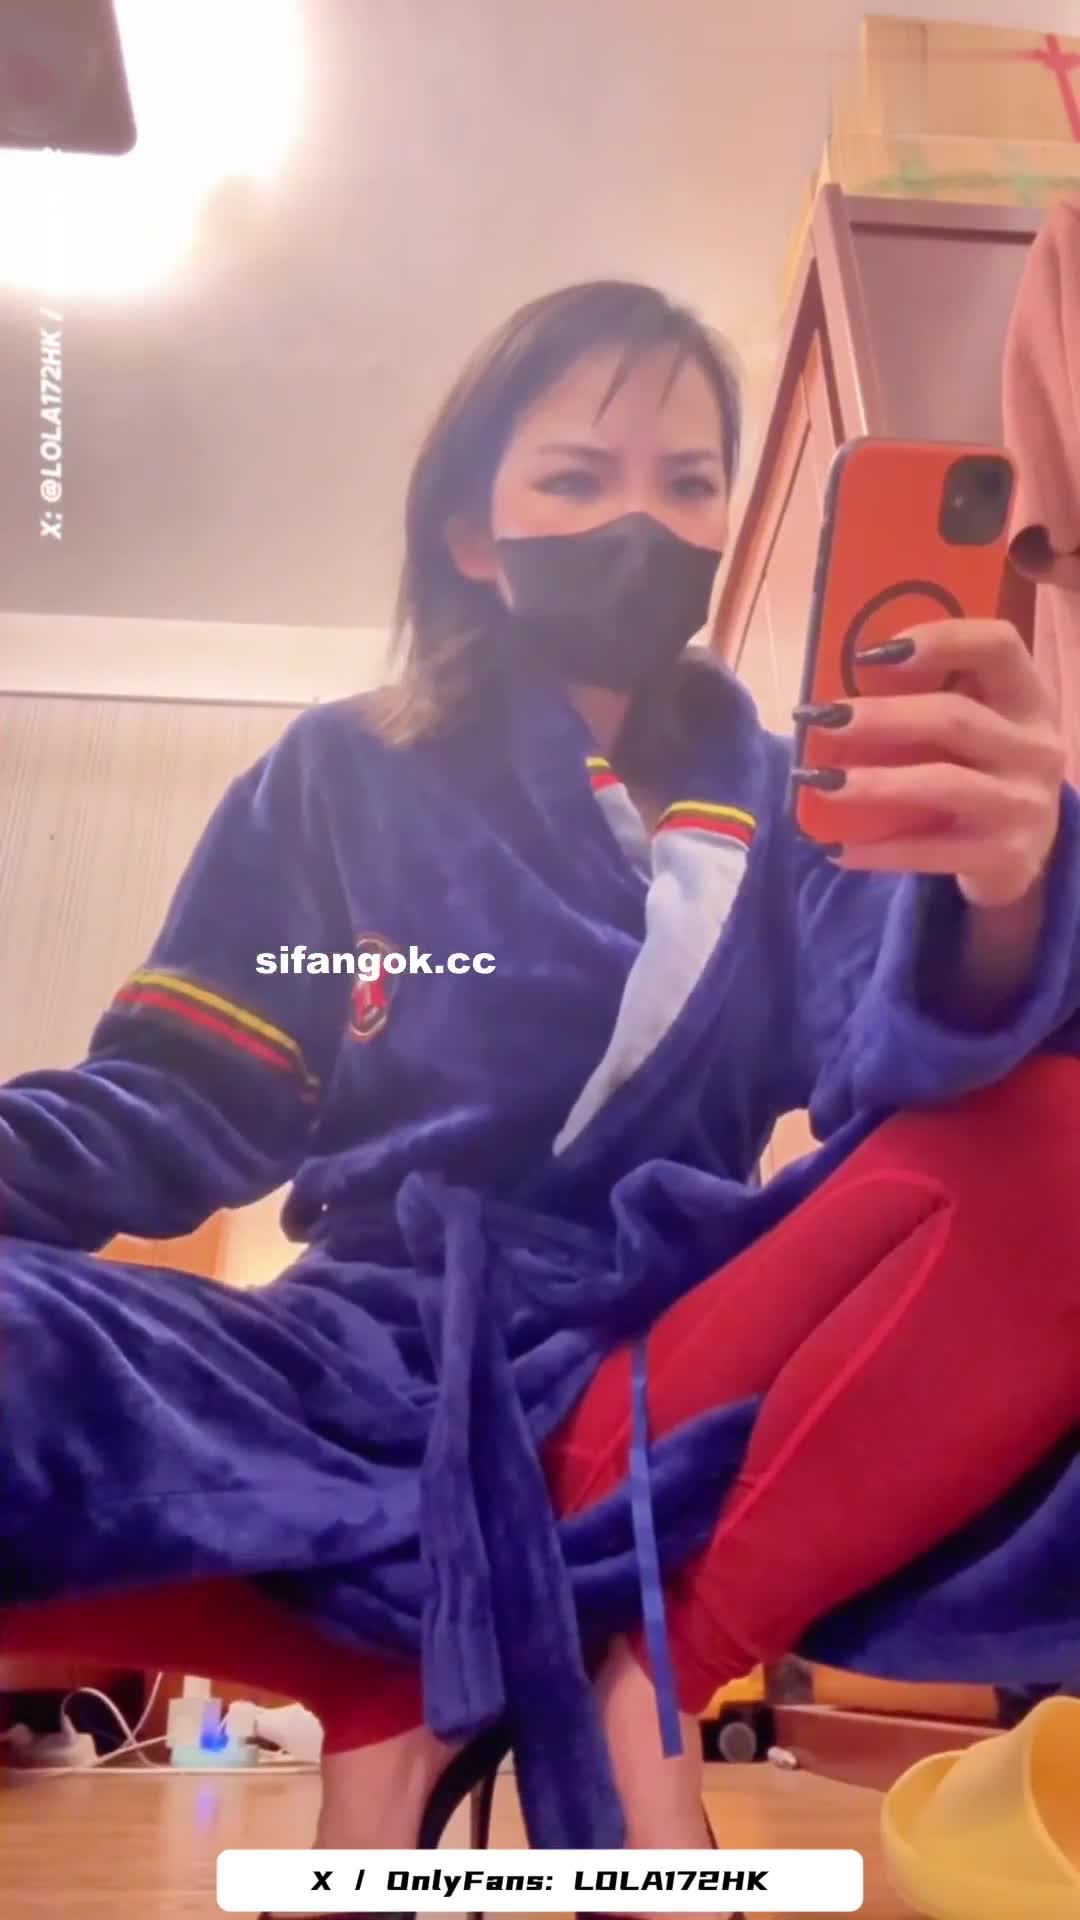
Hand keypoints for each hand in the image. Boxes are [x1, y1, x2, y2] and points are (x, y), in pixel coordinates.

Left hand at [793, 620, 1065, 908]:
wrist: (1021, 853)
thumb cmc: (979, 771)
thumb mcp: (976, 727)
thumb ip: (931, 699)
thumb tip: (836, 688)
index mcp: (1027, 698)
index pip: (998, 645)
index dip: (938, 639)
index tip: (869, 652)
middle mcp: (1035, 746)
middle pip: (955, 717)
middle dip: (881, 717)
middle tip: (822, 720)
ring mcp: (1024, 803)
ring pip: (943, 783)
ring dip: (874, 783)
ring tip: (820, 783)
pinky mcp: (1005, 854)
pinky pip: (931, 850)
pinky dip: (879, 849)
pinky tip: (834, 847)